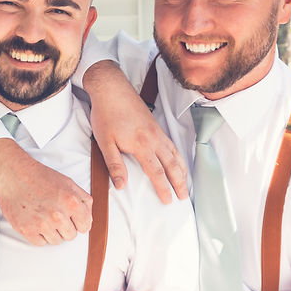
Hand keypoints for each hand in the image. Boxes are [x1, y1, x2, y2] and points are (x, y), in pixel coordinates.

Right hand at [0, 138, 92, 245]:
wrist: (13, 174)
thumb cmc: (39, 177)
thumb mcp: (68, 182)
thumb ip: (83, 200)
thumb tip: (88, 217)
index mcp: (71, 202)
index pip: (85, 227)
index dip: (79, 222)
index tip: (72, 219)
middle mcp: (57, 215)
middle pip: (70, 236)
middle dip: (65, 227)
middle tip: (55, 215)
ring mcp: (42, 224)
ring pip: (56, 241)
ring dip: (52, 231)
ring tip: (44, 217)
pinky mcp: (27, 230)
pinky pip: (40, 243)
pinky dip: (38, 234)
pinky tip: (35, 221)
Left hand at [83, 61, 187, 202]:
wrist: (112, 89)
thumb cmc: (106, 115)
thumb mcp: (104, 142)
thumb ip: (114, 165)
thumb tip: (121, 186)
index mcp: (141, 145)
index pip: (156, 172)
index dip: (163, 188)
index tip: (168, 201)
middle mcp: (154, 139)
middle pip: (171, 165)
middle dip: (179, 182)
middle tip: (184, 197)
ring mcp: (157, 131)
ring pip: (175, 154)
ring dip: (182, 170)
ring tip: (186, 183)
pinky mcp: (156, 126)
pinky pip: (172, 144)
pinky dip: (179, 156)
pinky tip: (178, 162)